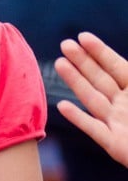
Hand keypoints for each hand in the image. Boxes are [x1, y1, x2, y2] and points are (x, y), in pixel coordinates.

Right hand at [55, 32, 127, 167]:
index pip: (116, 66)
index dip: (100, 52)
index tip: (82, 37)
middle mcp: (124, 105)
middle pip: (100, 79)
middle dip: (83, 62)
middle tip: (65, 45)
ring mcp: (117, 123)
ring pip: (92, 98)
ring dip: (75, 81)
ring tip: (60, 63)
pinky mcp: (114, 144)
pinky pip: (93, 128)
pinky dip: (78, 118)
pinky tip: (63, 105)